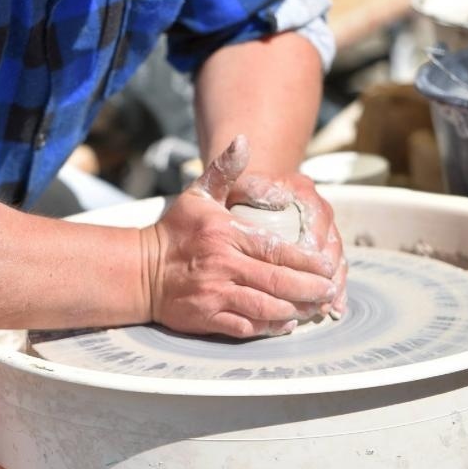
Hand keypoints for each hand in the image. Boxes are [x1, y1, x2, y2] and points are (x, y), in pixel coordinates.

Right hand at [141, 137, 339, 338]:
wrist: (138, 269)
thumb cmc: (174, 231)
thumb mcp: (199, 193)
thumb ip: (226, 169)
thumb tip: (244, 140)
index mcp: (225, 233)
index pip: (276, 249)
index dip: (307, 261)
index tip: (327, 266)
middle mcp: (222, 264)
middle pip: (278, 281)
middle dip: (310, 290)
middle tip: (329, 292)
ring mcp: (214, 293)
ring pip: (265, 306)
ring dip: (295, 310)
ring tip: (314, 309)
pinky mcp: (206, 317)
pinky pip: (245, 327)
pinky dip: (269, 328)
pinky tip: (286, 324)